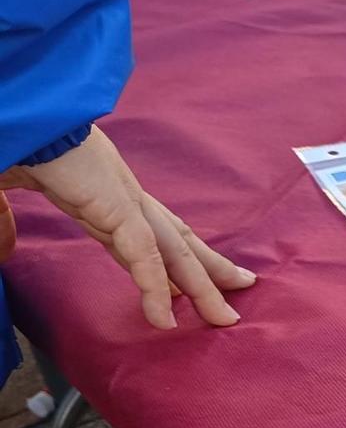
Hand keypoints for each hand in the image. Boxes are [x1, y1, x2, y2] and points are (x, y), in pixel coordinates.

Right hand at [1, 128, 252, 330]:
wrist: (12, 109)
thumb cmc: (7, 135)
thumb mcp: (4, 181)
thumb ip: (4, 218)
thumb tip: (6, 247)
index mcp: (97, 187)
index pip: (140, 232)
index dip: (163, 260)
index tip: (181, 284)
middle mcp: (119, 190)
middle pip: (173, 237)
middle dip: (206, 267)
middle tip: (239, 287)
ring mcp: (120, 194)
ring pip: (173, 249)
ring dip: (202, 284)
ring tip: (226, 316)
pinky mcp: (113, 202)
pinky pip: (143, 252)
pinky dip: (156, 286)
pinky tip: (167, 319)